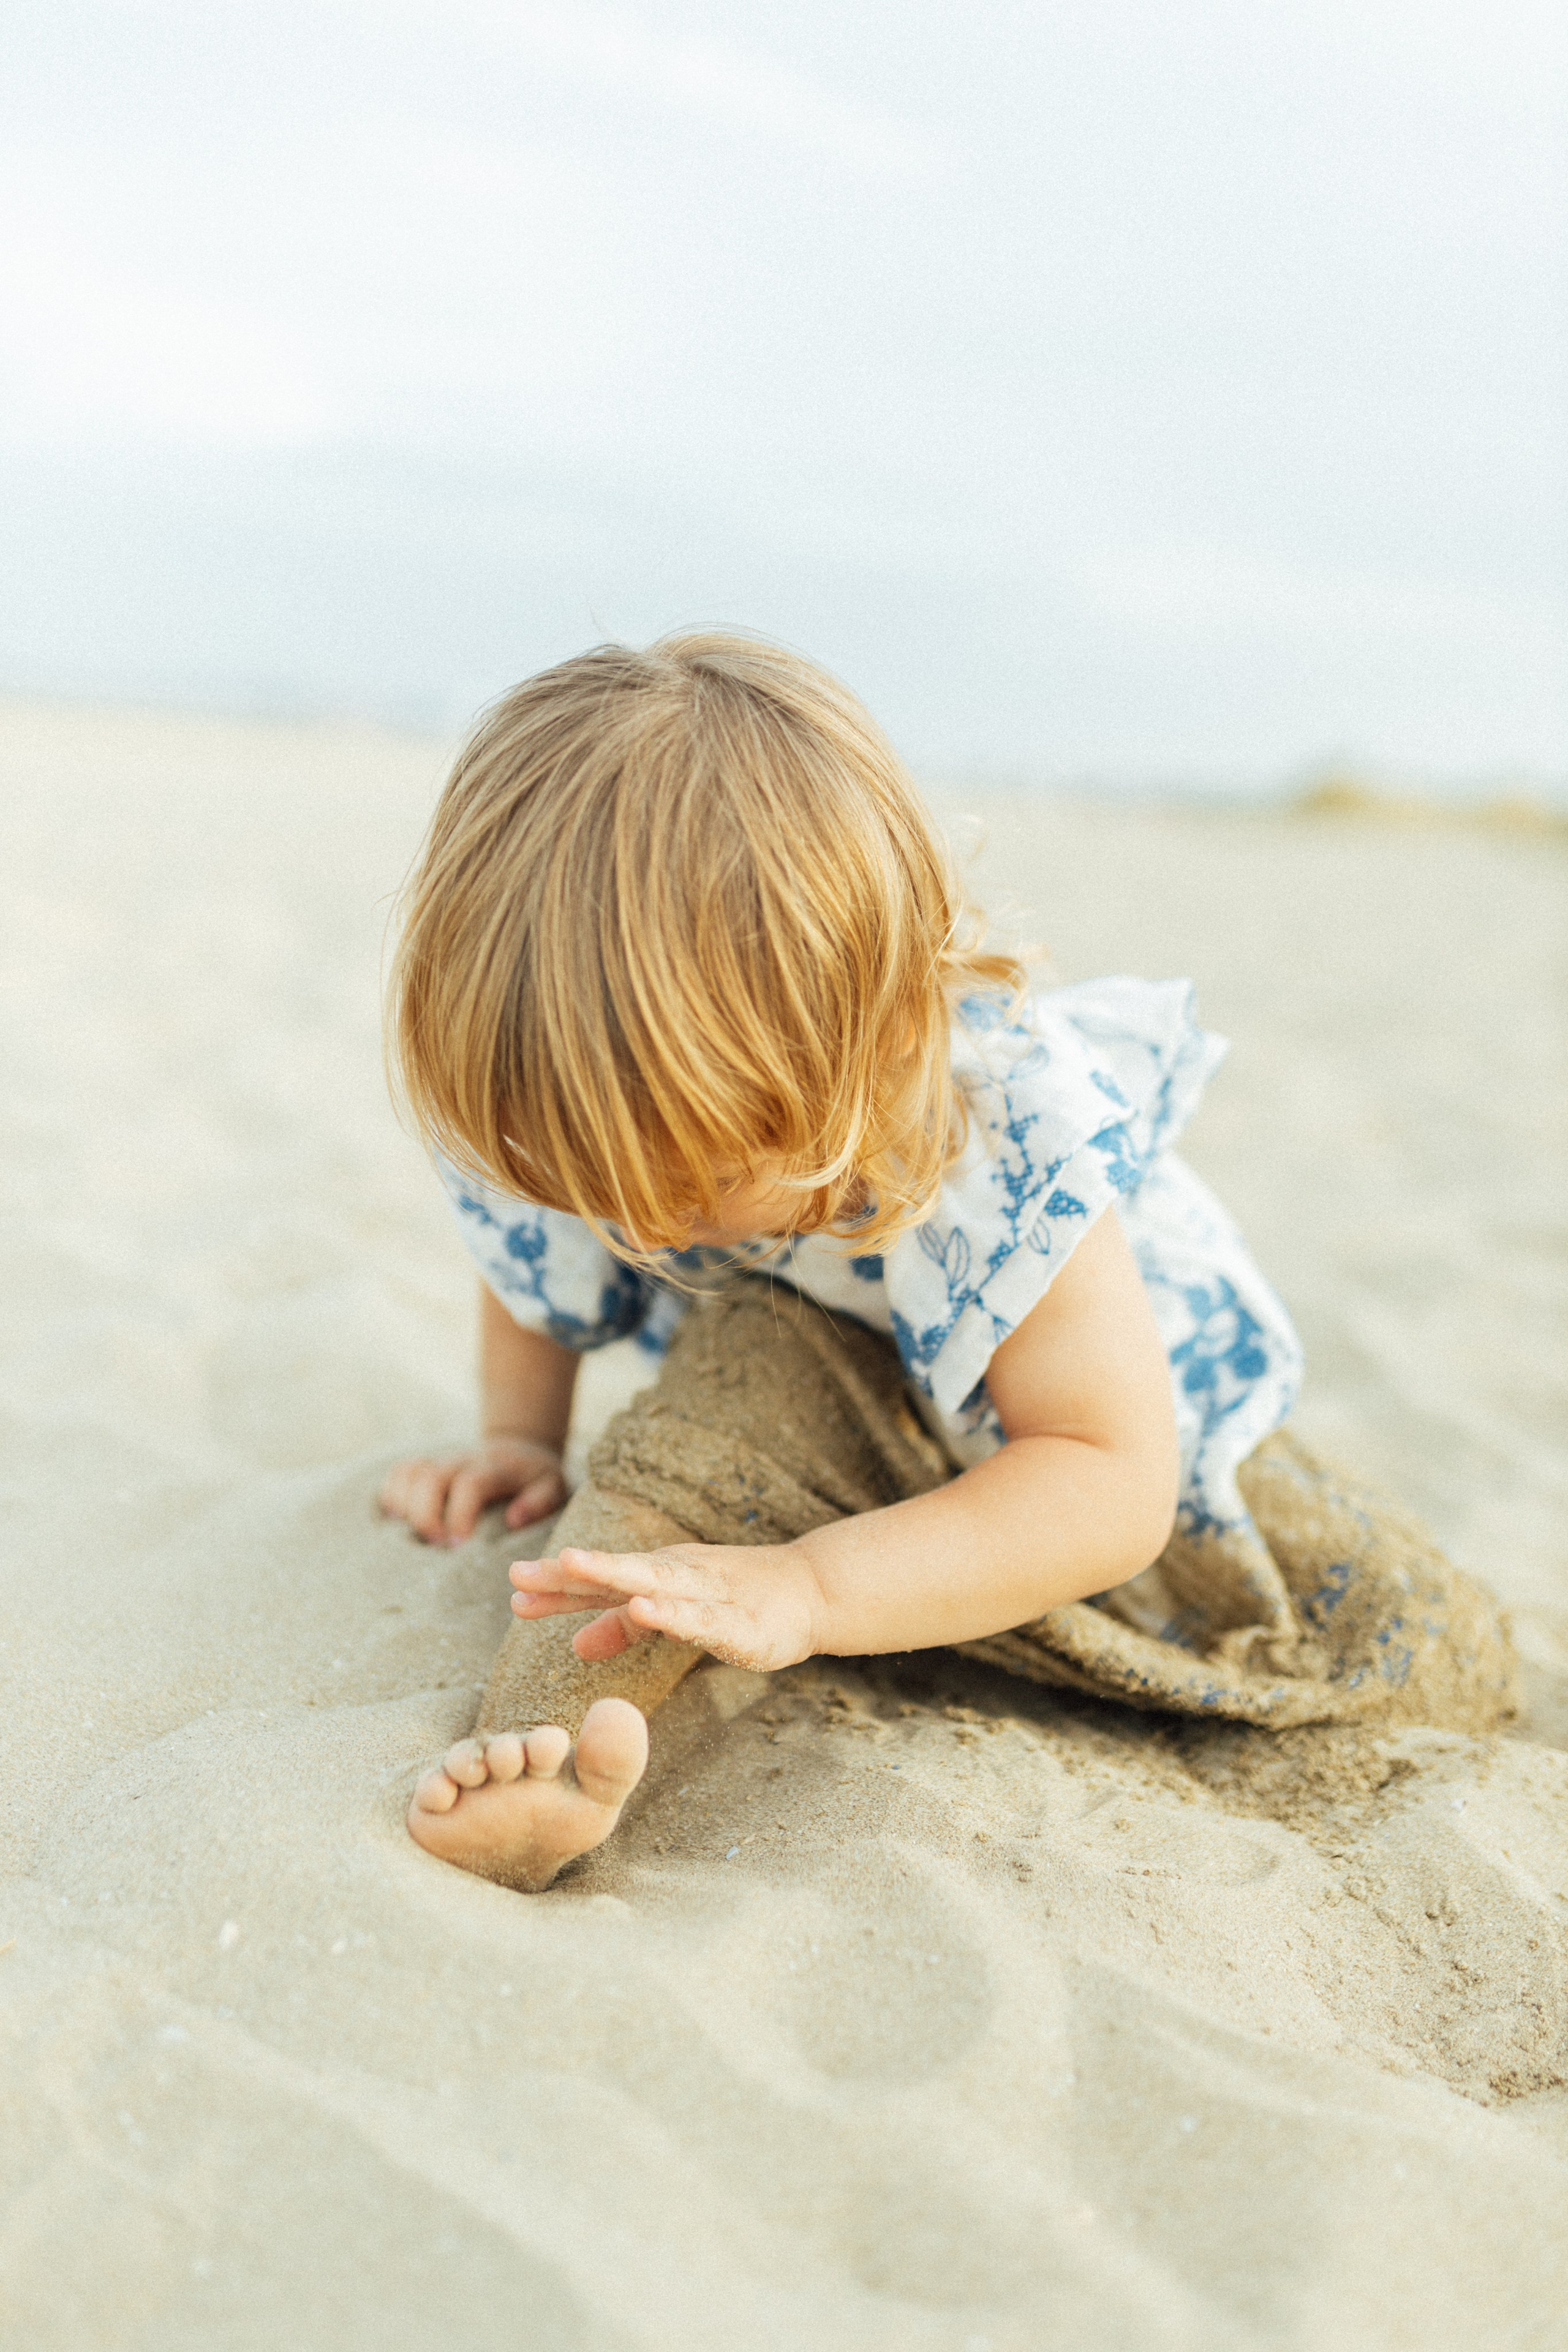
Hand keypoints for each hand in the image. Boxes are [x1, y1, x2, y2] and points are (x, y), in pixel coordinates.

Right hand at [378, 1436, 567, 1546]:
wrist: (520, 1450)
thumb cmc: (536, 1477)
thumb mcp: (554, 1486)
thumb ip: (541, 1502)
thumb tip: (514, 1521)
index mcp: (495, 1467)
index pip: (470, 1483)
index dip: (460, 1513)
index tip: (459, 1544)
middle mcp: (463, 1461)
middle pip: (430, 1476)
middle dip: (424, 1514)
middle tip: (436, 1544)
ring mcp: (441, 1462)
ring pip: (409, 1472)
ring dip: (404, 1505)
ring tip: (414, 1537)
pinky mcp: (426, 1467)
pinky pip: (398, 1473)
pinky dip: (391, 1494)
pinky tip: (399, 1520)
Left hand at [509, 1541, 820, 1673]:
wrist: (809, 1590)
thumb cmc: (735, 1599)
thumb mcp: (671, 1614)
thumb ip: (623, 1627)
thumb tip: (573, 1645)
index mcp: (656, 1575)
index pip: (598, 1582)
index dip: (555, 1585)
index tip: (513, 1586)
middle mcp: (675, 1576)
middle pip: (615, 1573)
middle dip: (568, 1573)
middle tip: (520, 1571)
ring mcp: (707, 1595)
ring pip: (654, 1582)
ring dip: (612, 1574)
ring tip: (573, 1566)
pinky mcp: (738, 1622)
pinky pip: (701, 1618)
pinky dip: (672, 1612)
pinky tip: (645, 1608)